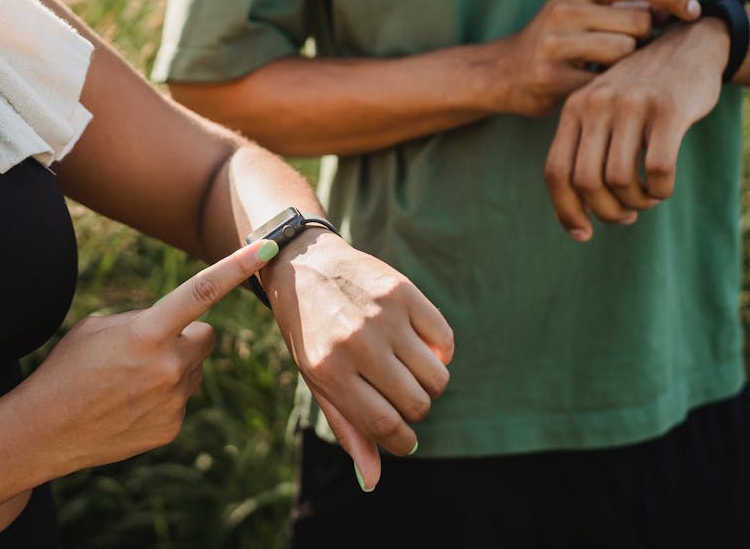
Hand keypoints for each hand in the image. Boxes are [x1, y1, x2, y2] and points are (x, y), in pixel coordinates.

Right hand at [13, 240, 278, 477]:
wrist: (43, 431)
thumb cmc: (67, 368)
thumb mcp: (99, 328)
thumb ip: (145, 319)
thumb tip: (181, 327)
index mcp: (148, 331)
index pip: (202, 291)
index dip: (238, 267)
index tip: (269, 248)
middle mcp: (169, 365)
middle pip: (207, 335)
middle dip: (187, 335)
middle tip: (148, 347)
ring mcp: (173, 400)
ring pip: (194, 369)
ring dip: (173, 368)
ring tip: (128, 381)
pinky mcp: (172, 426)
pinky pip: (181, 399)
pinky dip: (162, 398)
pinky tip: (129, 405)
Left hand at [262, 230, 454, 490]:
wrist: (305, 267)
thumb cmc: (311, 333)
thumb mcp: (318, 380)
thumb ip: (348, 428)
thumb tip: (373, 481)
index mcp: (331, 371)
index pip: (386, 426)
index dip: (403, 442)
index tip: (405, 439)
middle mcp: (357, 343)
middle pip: (416, 403)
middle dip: (416, 410)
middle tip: (402, 396)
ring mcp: (382, 316)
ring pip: (436, 376)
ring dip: (430, 383)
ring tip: (410, 371)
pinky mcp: (403, 292)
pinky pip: (444, 340)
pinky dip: (440, 351)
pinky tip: (420, 345)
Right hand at [502, 0, 700, 116]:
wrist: (503, 73)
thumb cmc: (557, 41)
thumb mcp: (583, 11)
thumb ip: (625, 6)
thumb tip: (675, 8)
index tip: (694, 11)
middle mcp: (563, 9)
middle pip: (639, 22)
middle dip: (645, 39)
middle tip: (627, 51)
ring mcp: (555, 43)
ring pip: (625, 51)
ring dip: (627, 65)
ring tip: (606, 68)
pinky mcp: (551, 76)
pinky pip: (605, 82)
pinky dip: (609, 87)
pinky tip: (595, 86)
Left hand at [543, 18, 730, 240]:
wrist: (690, 44)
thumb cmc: (644, 93)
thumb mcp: (605, 112)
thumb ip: (587, 151)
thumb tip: (577, 217)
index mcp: (574, 109)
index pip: (556, 172)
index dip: (565, 210)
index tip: (583, 234)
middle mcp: (596, 105)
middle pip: (586, 182)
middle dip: (607, 211)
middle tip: (626, 214)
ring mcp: (632, 105)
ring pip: (620, 180)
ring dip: (636, 202)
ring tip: (647, 198)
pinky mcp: (669, 108)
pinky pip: (657, 170)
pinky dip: (660, 190)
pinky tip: (663, 187)